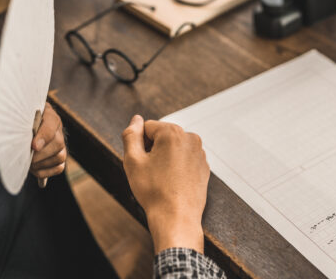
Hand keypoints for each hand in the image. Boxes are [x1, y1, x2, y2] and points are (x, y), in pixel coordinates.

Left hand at [30, 102, 66, 179]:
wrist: (28, 126)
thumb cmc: (24, 121)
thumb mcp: (24, 117)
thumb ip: (25, 124)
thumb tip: (30, 142)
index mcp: (50, 117)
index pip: (51, 125)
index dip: (44, 137)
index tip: (33, 146)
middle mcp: (59, 131)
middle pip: (58, 144)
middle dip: (40, 154)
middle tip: (26, 158)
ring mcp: (61, 146)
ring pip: (60, 157)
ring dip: (42, 163)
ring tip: (29, 164)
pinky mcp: (60, 158)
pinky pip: (59, 168)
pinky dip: (46, 172)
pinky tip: (34, 170)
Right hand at [122, 115, 209, 253]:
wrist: (177, 217)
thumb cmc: (154, 190)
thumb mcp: (133, 161)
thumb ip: (131, 135)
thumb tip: (136, 119)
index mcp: (173, 132)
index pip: (147, 127)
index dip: (139, 145)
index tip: (141, 163)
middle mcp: (191, 138)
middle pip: (162, 136)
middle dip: (153, 150)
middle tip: (150, 172)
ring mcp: (200, 152)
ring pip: (173, 149)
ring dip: (165, 158)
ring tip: (161, 179)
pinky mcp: (204, 166)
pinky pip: (184, 160)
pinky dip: (176, 167)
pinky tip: (172, 183)